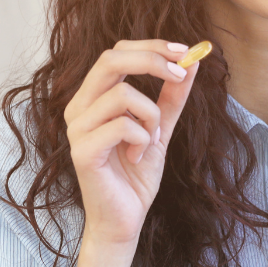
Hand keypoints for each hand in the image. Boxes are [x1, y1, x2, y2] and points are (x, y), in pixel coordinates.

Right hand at [63, 39, 199, 244]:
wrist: (125, 220)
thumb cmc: (136, 175)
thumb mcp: (160, 128)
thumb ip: (172, 97)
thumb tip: (191, 63)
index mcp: (93, 97)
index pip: (116, 53)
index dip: (151, 46)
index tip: (184, 52)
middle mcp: (79, 107)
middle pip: (111, 59)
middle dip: (152, 60)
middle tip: (181, 73)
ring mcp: (76, 128)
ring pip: (123, 94)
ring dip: (151, 115)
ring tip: (151, 140)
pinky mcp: (82, 151)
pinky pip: (122, 125)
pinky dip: (142, 139)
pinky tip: (138, 157)